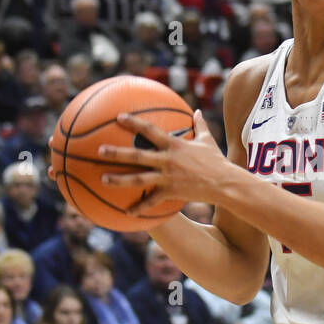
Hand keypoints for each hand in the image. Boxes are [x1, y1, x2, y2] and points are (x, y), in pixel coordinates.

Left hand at [98, 111, 228, 213]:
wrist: (225, 183)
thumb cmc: (216, 160)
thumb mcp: (207, 140)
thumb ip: (199, 125)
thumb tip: (197, 111)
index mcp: (174, 145)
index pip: (150, 130)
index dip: (134, 123)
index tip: (118, 117)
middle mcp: (168, 160)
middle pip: (137, 156)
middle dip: (117, 153)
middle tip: (99, 150)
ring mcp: (168, 177)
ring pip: (139, 179)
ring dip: (119, 180)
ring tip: (103, 179)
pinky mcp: (171, 192)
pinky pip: (152, 201)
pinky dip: (139, 207)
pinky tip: (126, 211)